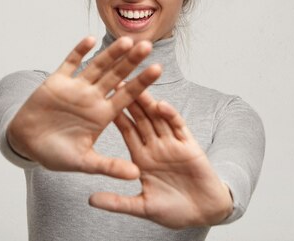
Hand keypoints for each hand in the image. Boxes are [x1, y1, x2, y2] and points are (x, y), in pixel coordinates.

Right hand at [7, 36, 160, 179]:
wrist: (27, 144)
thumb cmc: (56, 154)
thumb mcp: (84, 162)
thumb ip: (109, 166)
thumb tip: (136, 175)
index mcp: (103, 114)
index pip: (127, 95)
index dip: (142, 82)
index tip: (158, 69)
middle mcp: (93, 97)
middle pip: (116, 76)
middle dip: (131, 61)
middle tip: (148, 46)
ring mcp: (76, 87)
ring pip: (97, 66)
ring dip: (111, 53)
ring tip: (127, 40)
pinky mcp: (57, 81)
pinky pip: (70, 63)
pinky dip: (78, 52)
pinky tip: (89, 39)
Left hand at [89, 91, 232, 228]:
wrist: (203, 214)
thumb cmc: (174, 211)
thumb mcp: (142, 207)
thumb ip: (117, 202)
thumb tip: (90, 200)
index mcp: (142, 158)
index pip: (127, 131)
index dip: (116, 116)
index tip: (101, 100)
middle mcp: (155, 147)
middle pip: (140, 118)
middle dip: (129, 100)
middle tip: (117, 81)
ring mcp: (172, 144)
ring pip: (157, 117)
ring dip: (148, 102)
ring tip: (137, 85)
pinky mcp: (188, 146)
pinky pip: (178, 127)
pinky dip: (170, 115)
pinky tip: (161, 105)